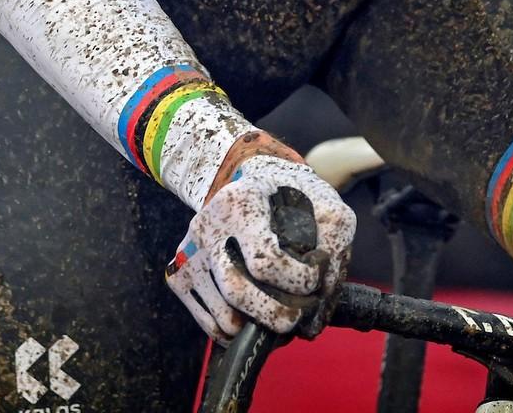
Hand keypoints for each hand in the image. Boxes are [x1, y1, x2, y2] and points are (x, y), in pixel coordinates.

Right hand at [164, 154, 355, 341]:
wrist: (241, 178)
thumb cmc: (289, 195)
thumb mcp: (321, 202)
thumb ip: (333, 245)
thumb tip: (321, 303)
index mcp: (241, 201)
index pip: (264, 260)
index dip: (296, 280)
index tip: (314, 279)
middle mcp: (207, 226)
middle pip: (237, 291)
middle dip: (274, 314)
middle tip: (295, 318)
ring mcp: (188, 252)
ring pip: (222, 315)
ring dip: (256, 330)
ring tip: (278, 319)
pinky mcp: (179, 274)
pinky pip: (207, 323)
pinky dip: (235, 335)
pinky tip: (254, 322)